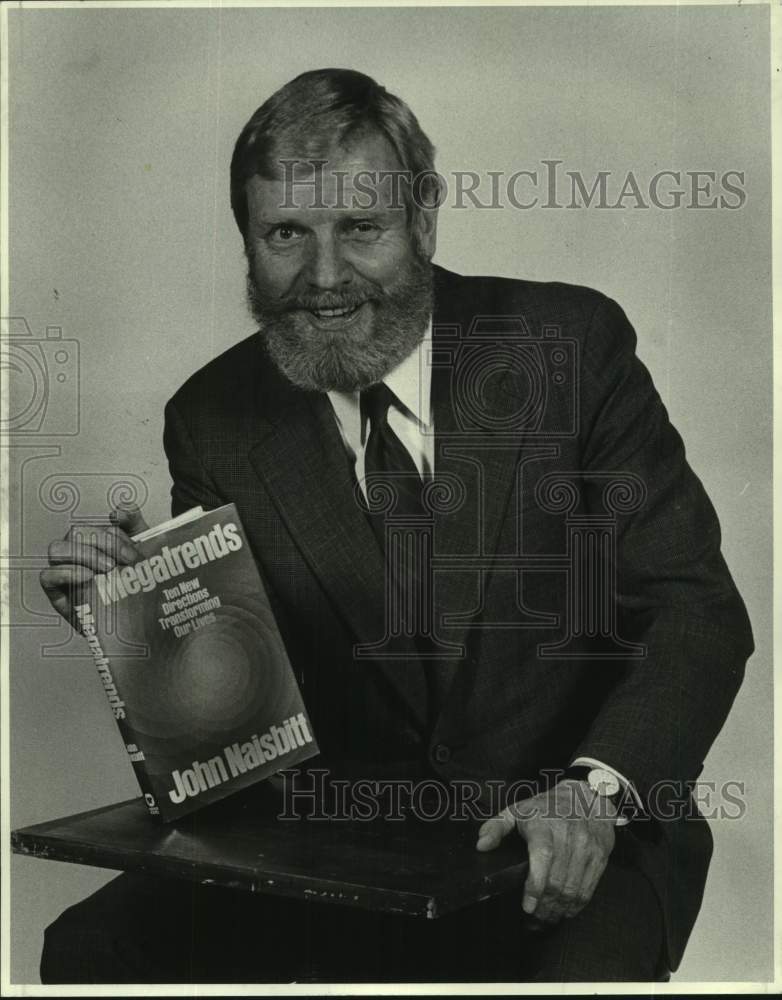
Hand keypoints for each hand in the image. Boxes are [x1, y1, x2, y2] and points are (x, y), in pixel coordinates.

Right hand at [40, 507, 148, 625]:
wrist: (141, 624)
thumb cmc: (139, 586)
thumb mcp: (145, 554)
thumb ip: (135, 525)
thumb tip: (118, 510)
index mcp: (96, 543)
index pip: (96, 527)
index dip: (115, 536)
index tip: (135, 554)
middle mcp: (78, 554)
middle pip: (76, 533)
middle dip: (102, 543)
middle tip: (123, 563)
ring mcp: (65, 573)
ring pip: (58, 549)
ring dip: (83, 555)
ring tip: (107, 570)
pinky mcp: (57, 594)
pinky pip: (47, 576)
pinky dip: (65, 572)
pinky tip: (88, 578)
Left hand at [476, 780, 615, 924]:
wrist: (587, 798)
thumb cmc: (548, 807)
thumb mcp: (518, 810)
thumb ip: (497, 827)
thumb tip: (481, 845)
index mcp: (544, 825)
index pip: (543, 857)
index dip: (535, 885)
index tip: (527, 905)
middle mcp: (568, 836)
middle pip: (557, 880)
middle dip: (544, 906)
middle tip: (534, 918)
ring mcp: (586, 848)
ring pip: (573, 889)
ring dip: (559, 910)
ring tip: (547, 918)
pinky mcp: (599, 857)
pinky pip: (588, 888)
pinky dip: (576, 905)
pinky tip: (566, 910)